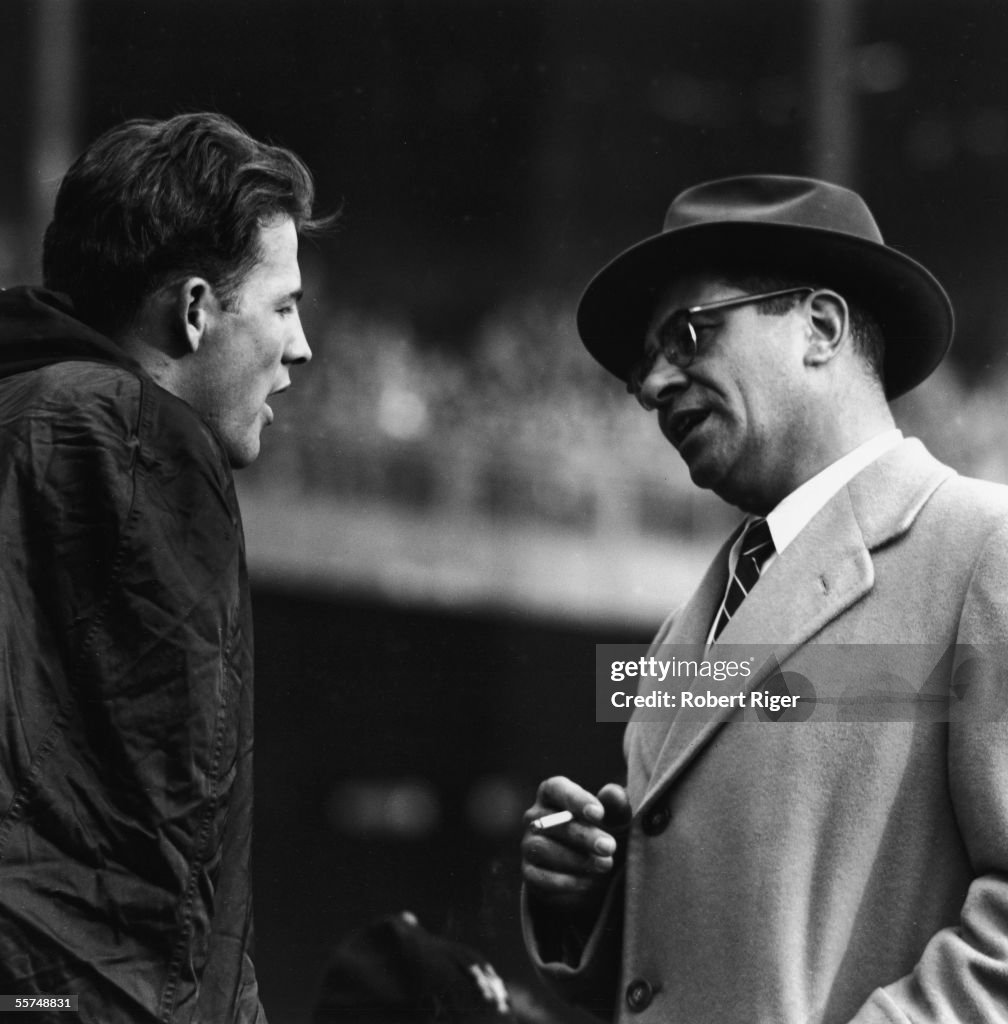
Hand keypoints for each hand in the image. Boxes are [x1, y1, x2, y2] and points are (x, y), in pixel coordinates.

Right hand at [521, 776, 630, 917]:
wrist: (592, 869)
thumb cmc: (603, 831)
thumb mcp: (615, 818)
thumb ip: (616, 804)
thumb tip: (613, 793)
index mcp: (552, 794)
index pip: (556, 788)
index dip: (576, 800)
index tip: (599, 814)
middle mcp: (535, 817)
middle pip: (551, 820)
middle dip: (582, 835)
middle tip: (609, 846)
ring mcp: (528, 844)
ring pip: (542, 848)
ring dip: (575, 859)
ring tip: (604, 865)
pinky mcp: (529, 872)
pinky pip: (539, 877)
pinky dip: (564, 881)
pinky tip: (588, 882)